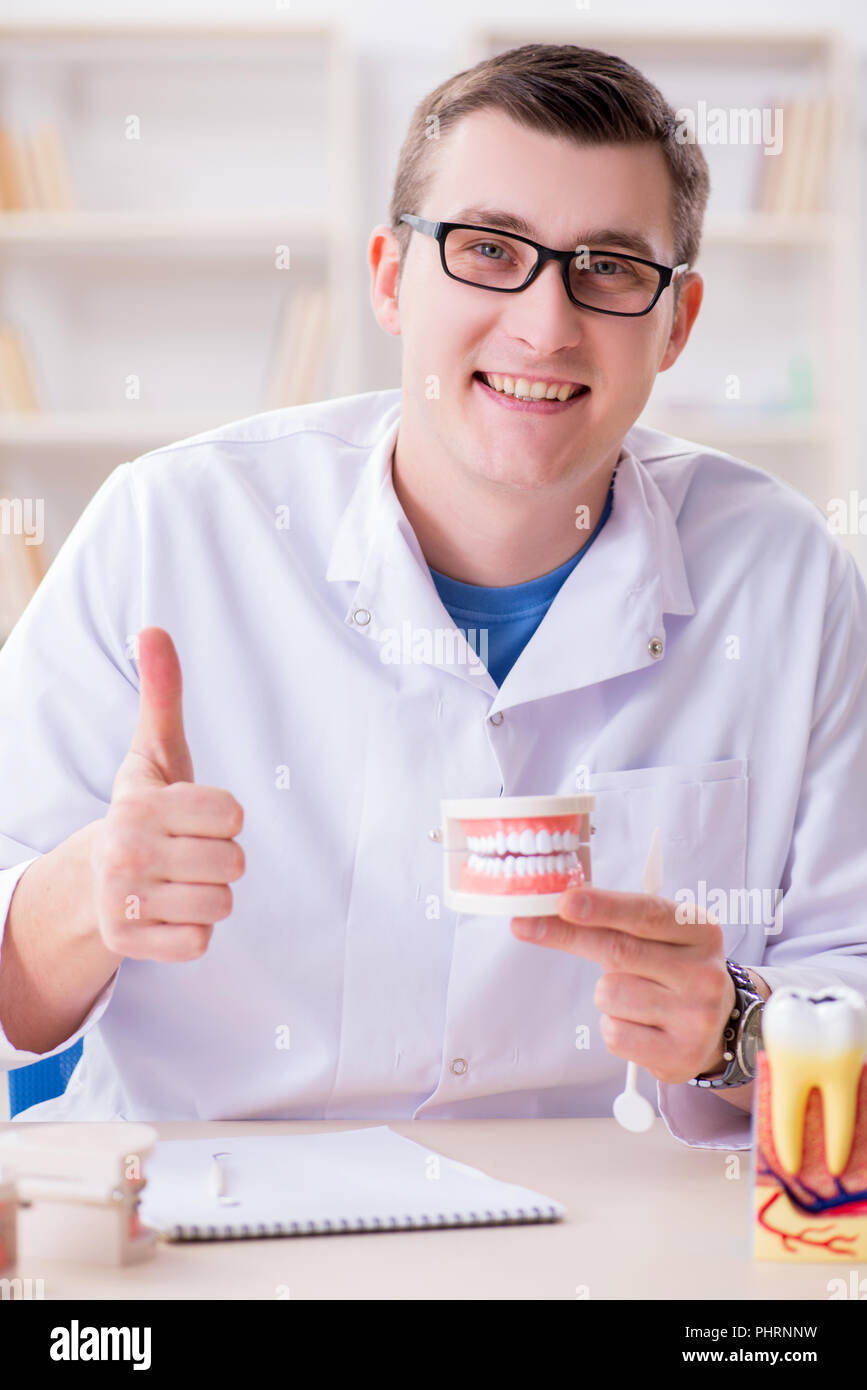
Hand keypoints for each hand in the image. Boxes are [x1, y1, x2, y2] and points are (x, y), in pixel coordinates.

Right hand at [90, 627, 245, 962]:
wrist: (93, 880)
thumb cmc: (144, 812)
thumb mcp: (153, 754)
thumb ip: (162, 695)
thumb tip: (155, 629)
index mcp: (139, 806)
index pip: (233, 813)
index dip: (224, 816)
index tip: (196, 815)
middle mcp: (126, 853)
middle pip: (233, 863)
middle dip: (221, 858)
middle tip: (189, 852)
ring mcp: (125, 902)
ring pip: (220, 903)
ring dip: (209, 895)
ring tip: (179, 881)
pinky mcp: (129, 944)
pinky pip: (199, 943)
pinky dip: (193, 931)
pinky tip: (169, 911)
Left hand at [511, 884, 735, 1083]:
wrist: (716, 1026)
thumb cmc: (671, 969)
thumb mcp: (658, 936)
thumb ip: (614, 919)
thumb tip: (552, 907)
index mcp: (700, 931)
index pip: (646, 914)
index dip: (602, 907)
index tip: (564, 902)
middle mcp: (705, 972)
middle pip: (619, 950)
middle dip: (567, 935)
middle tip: (528, 925)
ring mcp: (697, 1017)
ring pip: (610, 994)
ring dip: (605, 993)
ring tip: (634, 995)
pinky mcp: (680, 1055)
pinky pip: (614, 1033)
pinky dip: (613, 1025)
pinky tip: (639, 1024)